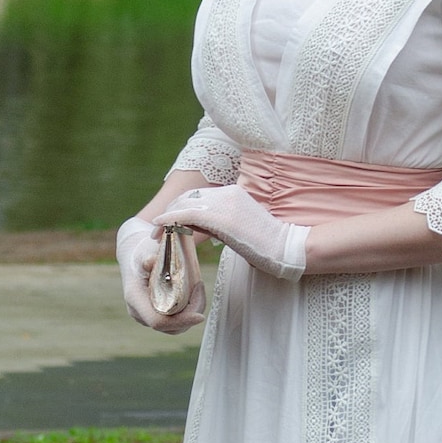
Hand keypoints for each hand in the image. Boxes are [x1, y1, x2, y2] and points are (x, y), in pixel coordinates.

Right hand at [117, 215, 207, 332]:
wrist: (134, 259)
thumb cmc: (140, 254)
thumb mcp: (143, 252)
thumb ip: (147, 257)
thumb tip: (151, 262)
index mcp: (135, 299)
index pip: (158, 321)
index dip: (180, 321)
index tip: (200, 316)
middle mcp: (139, 313)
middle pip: (171, 327)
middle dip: (191, 314)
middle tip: (199, 287)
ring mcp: (146, 317)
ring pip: (176, 327)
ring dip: (192, 312)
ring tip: (198, 289)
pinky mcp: (156, 316)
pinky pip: (175, 322)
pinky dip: (188, 312)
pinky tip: (194, 295)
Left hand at [162, 185, 308, 283]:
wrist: (285, 249)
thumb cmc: (266, 246)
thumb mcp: (240, 229)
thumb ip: (220, 224)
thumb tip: (201, 230)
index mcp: (233, 193)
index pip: (198, 196)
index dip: (180, 208)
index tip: (169, 223)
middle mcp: (226, 193)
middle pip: (188, 197)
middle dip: (170, 212)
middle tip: (157, 230)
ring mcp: (223, 203)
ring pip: (184, 205)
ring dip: (166, 218)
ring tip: (156, 234)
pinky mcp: (219, 217)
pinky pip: (185, 215)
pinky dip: (168, 220)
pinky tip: (158, 228)